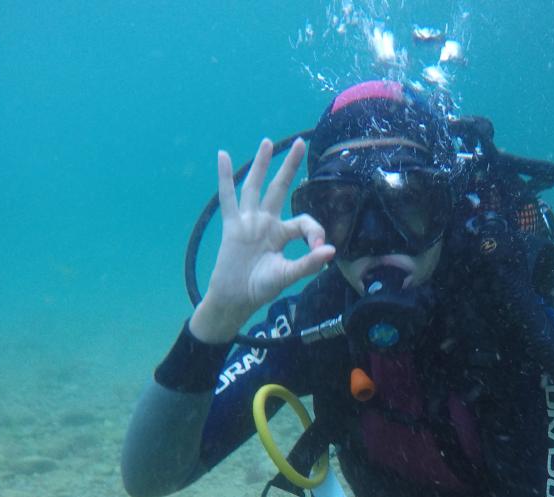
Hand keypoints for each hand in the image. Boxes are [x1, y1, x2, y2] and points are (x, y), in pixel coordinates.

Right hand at [189, 138, 333, 342]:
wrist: (235, 298)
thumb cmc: (261, 288)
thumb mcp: (288, 275)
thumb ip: (308, 263)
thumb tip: (331, 250)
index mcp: (283, 234)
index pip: (303, 221)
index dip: (315, 231)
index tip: (320, 248)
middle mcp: (266, 222)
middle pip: (279, 187)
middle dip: (289, 166)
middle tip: (300, 142)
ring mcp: (248, 221)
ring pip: (254, 186)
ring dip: (261, 164)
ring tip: (267, 142)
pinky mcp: (232, 225)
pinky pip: (228, 198)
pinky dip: (225, 177)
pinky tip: (222, 156)